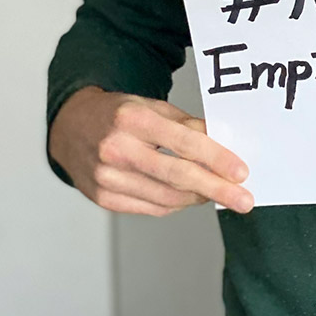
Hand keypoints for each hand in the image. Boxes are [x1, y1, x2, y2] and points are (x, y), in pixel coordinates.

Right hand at [48, 86, 253, 214]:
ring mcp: (107, 177)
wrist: (71, 127)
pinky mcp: (103, 198)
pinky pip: (151, 208)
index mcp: (131, 119)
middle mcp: (116, 149)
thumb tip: (223, 145)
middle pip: (177, 176)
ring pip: (166, 197)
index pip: (183, 143)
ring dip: (198, 197)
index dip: (216, 159)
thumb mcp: (151, 107)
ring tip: (217, 193)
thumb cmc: (118, 115)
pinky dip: (175, 204)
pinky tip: (189, 196)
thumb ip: (186, 125)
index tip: (241, 172)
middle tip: (244, 200)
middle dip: (216, 189)